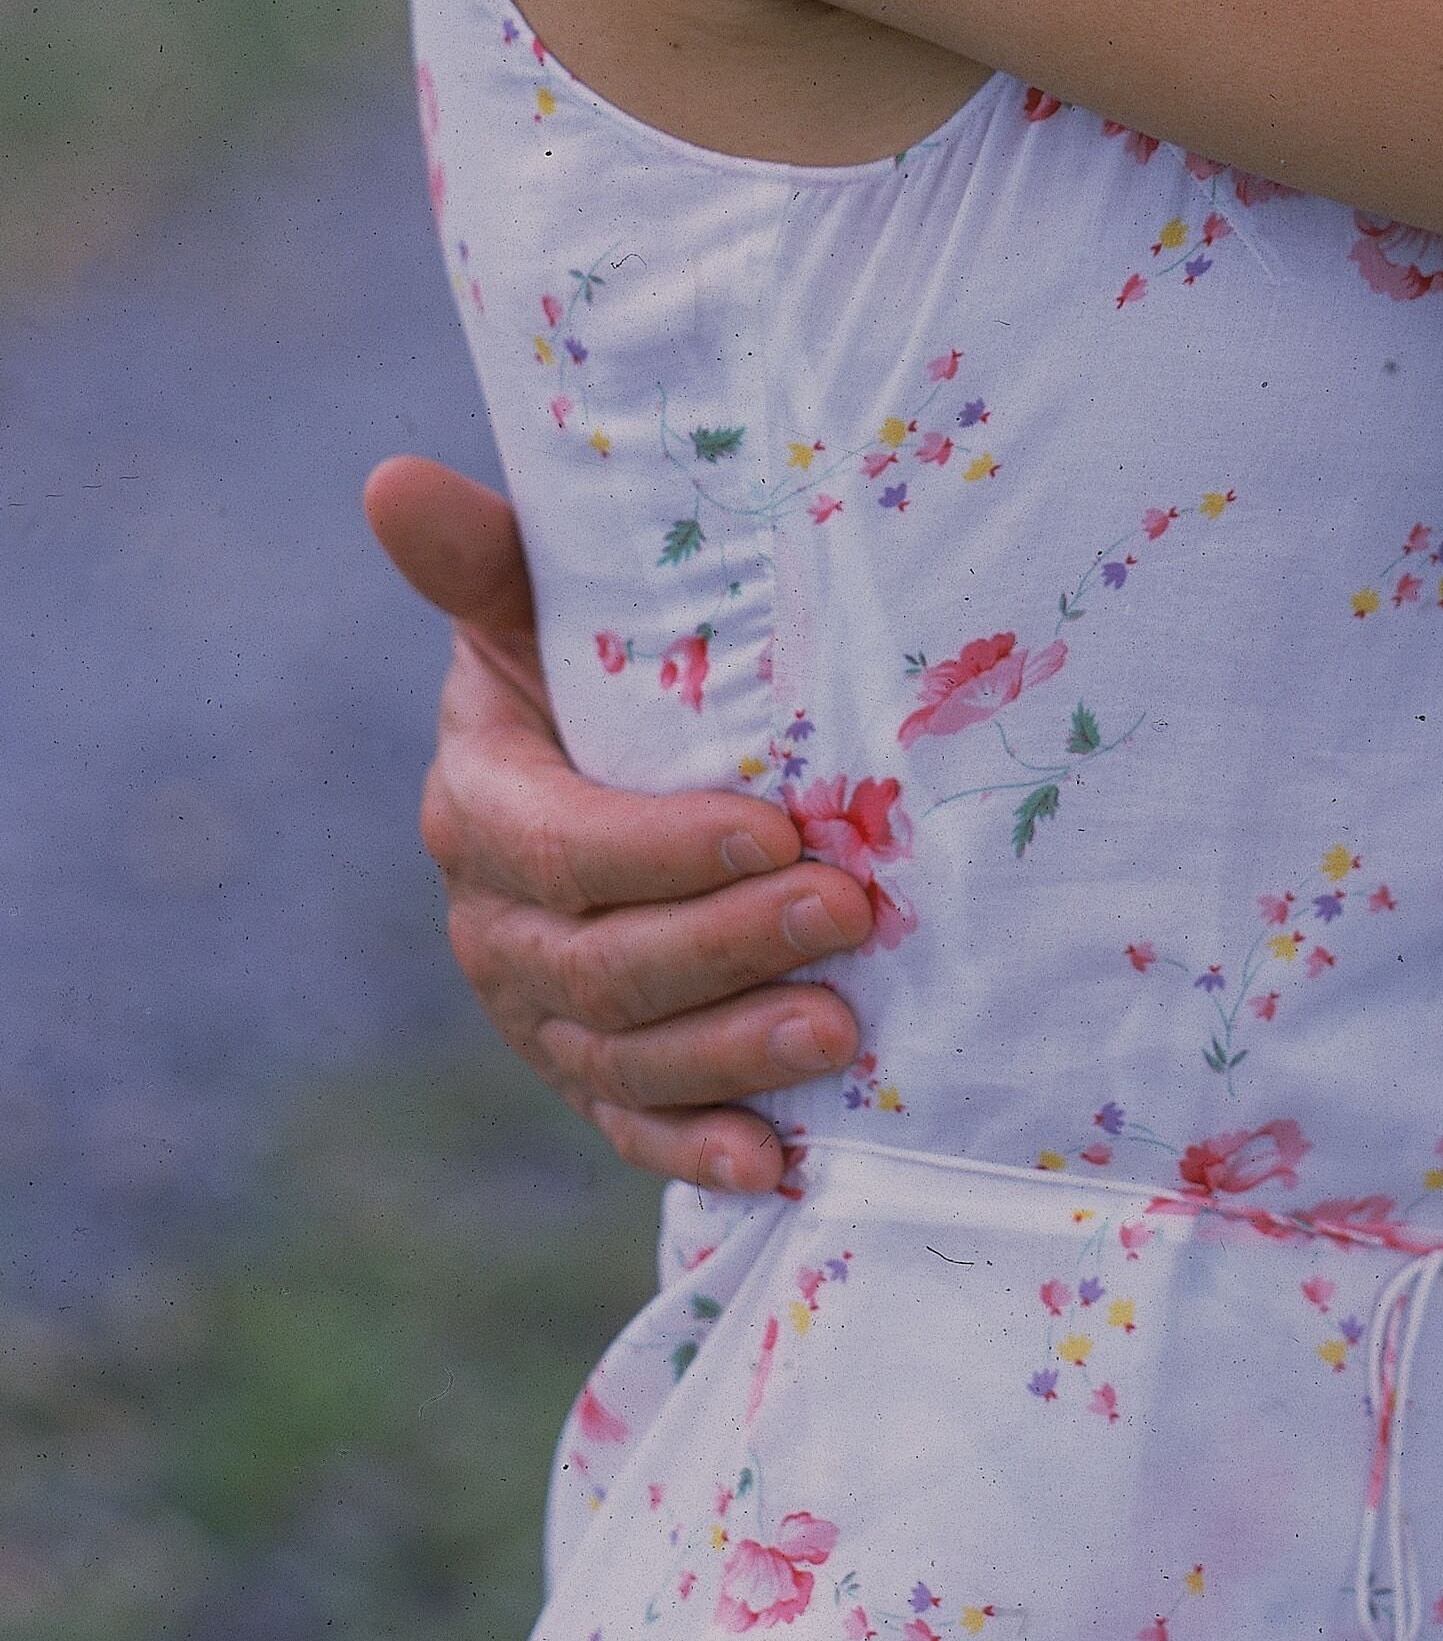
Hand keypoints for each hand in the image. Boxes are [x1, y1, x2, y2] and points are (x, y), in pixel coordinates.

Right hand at [366, 455, 872, 1190]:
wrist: (617, 757)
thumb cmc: (598, 663)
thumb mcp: (546, 604)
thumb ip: (485, 559)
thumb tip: (393, 480)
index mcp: (481, 806)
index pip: (559, 846)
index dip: (660, 849)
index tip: (777, 827)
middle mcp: (494, 924)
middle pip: (601, 963)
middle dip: (729, 944)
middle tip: (851, 912)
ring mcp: (539, 1012)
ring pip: (624, 1055)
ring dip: (735, 1051)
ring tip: (844, 1025)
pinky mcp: (591, 1073)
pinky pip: (633, 1127)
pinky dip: (702, 1151)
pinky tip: (780, 1160)